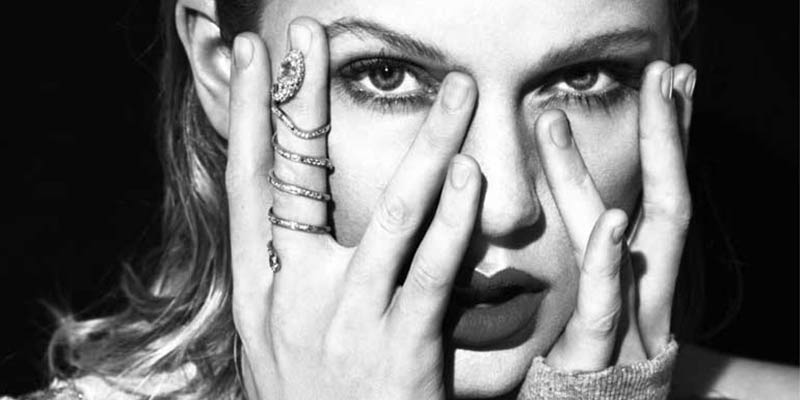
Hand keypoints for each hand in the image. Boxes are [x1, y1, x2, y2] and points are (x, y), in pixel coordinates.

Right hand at [225, 18, 478, 399]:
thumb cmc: (312, 398)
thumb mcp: (280, 335)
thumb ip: (289, 275)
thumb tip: (293, 215)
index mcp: (258, 290)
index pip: (246, 182)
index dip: (250, 114)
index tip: (255, 56)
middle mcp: (292, 295)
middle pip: (300, 179)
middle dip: (305, 98)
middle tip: (313, 30)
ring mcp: (347, 319)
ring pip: (391, 214)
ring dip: (429, 146)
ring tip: (455, 92)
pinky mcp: (400, 347)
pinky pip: (433, 269)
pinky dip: (455, 219)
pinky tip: (471, 174)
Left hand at [540, 61, 695, 370]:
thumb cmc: (579, 376)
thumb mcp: (590, 311)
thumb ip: (591, 266)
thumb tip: (590, 213)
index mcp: (636, 279)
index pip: (658, 196)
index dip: (667, 142)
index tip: (669, 86)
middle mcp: (645, 296)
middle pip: (668, 202)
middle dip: (669, 137)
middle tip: (666, 73)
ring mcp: (630, 325)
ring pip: (644, 238)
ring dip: (652, 167)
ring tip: (651, 103)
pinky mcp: (596, 359)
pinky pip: (607, 307)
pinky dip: (609, 262)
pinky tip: (615, 219)